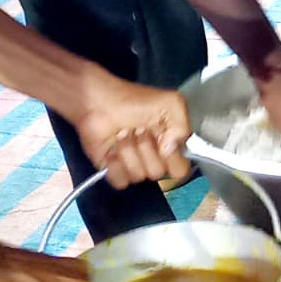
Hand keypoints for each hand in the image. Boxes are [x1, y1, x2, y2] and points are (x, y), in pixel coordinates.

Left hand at [74, 77, 190, 187]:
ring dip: (128, 152)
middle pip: (157, 173)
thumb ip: (182, 127)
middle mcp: (155, 159)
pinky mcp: (114, 171)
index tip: (162, 140)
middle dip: (146, 149)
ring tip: (122, 134)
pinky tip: (112, 149)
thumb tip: (169, 151)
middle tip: (138, 130)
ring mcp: (134, 166)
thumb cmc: (133, 100)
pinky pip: (120, 181)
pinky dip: (115, 165)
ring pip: (138, 176)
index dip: (172, 159)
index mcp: (172, 146)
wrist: (98, 101)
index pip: (180, 169)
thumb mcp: (171, 103)